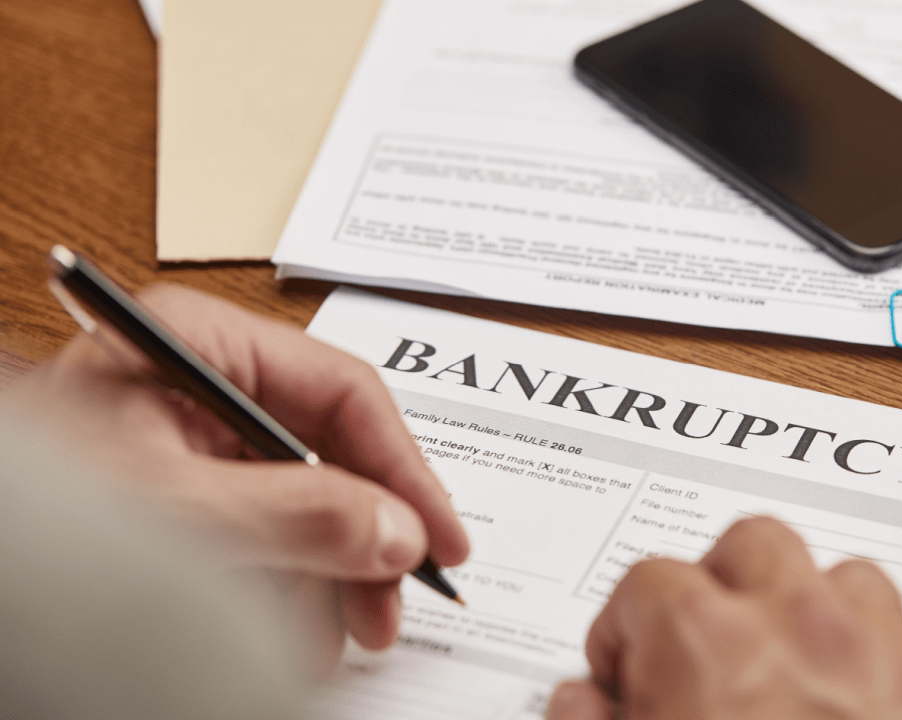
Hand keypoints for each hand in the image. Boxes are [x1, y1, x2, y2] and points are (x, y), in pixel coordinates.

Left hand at [7, 284, 468, 673]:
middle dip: (367, 534)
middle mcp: (204, 379)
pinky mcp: (183, 485)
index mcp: (200, 342)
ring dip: (333, 569)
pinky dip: (288, 578)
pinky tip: (295, 623)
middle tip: (390, 601)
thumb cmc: (34, 518)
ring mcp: (193, 434)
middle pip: (330, 448)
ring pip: (304, 495)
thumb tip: (397, 531)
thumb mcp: (180, 510)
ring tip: (341, 631)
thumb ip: (299, 517)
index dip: (405, 468)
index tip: (440, 535)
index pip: (343, 390)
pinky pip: (264, 525)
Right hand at [546, 517, 901, 719]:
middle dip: (719, 581)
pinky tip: (853, 719)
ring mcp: (880, 667)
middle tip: (699, 643)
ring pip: (851, 580)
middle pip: (756, 544)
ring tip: (782, 663)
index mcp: (707, 642)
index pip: (646, 581)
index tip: (621, 671)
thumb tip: (581, 704)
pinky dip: (882, 676)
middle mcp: (800, 631)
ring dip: (814, 608)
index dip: (622, 627)